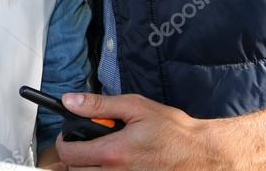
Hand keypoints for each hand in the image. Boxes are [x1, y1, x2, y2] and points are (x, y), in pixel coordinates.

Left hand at [55, 92, 221, 169]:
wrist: (201, 154)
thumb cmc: (173, 131)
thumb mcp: (136, 107)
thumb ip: (99, 105)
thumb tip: (70, 101)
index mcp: (114, 152)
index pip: (69, 154)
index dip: (64, 142)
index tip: (69, 136)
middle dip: (76, 156)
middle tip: (88, 144)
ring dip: (89, 168)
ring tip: (102, 154)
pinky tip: (117, 164)